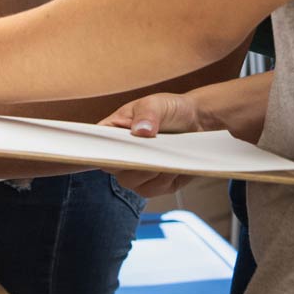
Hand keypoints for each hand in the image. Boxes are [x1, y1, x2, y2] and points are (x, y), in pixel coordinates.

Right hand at [99, 92, 216, 197]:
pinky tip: (174, 165)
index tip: (115, 150)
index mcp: (112, 132)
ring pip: (133, 183)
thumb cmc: (170, 110)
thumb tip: (141, 131)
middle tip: (151, 151)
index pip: (96, 145)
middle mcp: (121, 155)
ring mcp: (136, 171)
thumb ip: (147, 114)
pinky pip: (153, 190)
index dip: (100, 151)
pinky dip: (165, 179)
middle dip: (133, 162)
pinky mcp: (155, 184)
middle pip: (113, 169)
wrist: (197, 122)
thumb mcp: (157, 103)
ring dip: (152, 172)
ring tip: (168, 154)